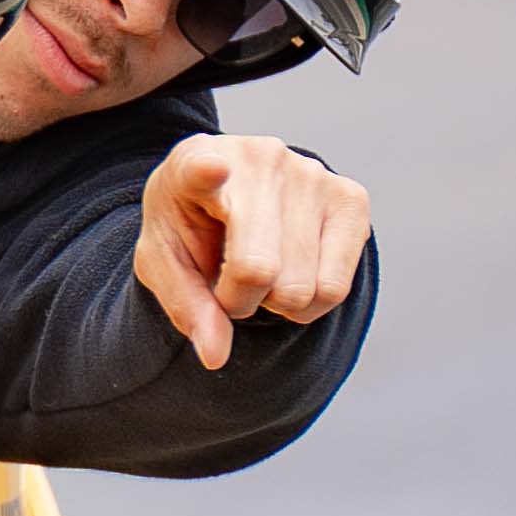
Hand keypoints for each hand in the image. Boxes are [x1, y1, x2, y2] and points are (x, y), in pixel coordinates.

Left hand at [136, 137, 370, 371]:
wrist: (231, 193)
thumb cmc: (190, 226)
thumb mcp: (163, 262)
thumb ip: (185, 305)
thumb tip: (216, 355)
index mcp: (193, 163)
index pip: (200, 169)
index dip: (205, 172)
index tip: (209, 169)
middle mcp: (260, 160)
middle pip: (259, 271)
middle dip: (238, 301)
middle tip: (228, 281)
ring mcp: (312, 175)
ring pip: (303, 288)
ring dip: (276, 302)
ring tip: (261, 272)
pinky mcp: (352, 199)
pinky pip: (336, 287)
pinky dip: (310, 303)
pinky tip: (291, 274)